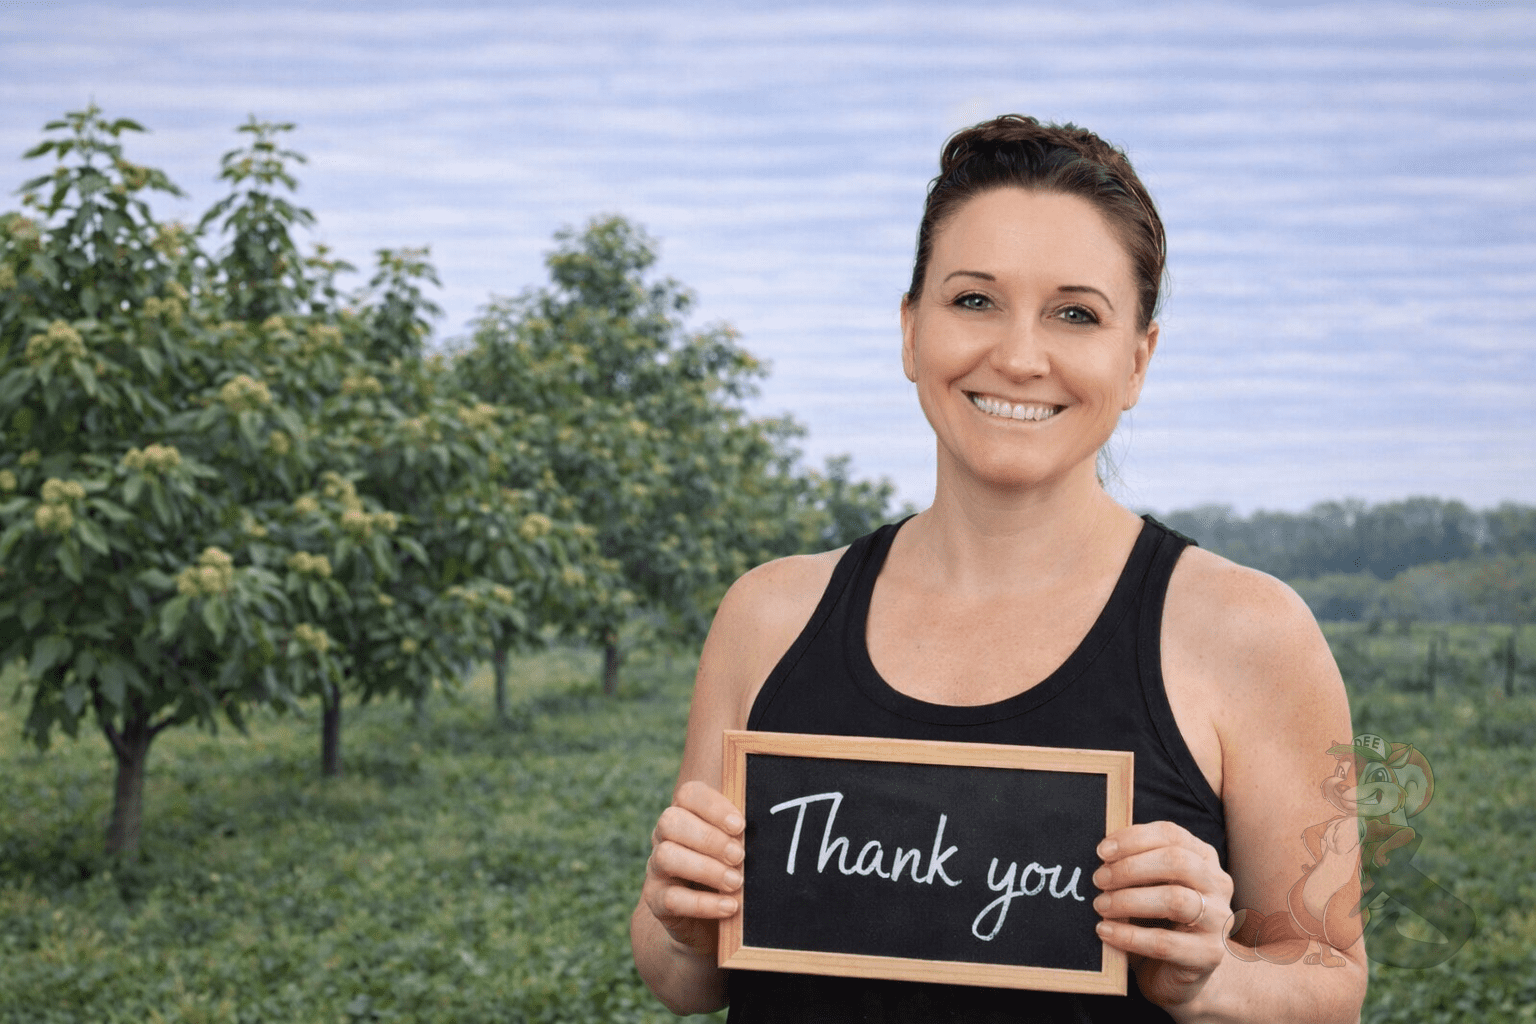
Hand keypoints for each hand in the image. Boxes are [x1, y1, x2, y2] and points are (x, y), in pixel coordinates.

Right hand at [641, 779, 746, 960]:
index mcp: (685, 815)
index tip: (740, 826)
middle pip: (671, 821)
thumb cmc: (729, 874)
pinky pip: (671, 899)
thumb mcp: (736, 851)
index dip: (713, 806)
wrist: (709, 924)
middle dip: (709, 838)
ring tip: (735, 882)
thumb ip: (742, 835)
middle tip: (739, 856)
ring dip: (706, 869)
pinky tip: (729, 906)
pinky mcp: (656, 900)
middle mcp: (664, 837)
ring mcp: (655, 869)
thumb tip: (767, 823)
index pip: (689, 795)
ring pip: (666, 856)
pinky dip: (703, 904)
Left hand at [1091, 821, 1233, 1012]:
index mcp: (1203, 858)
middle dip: (1130, 868)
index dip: (1133, 838)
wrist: (1177, 974)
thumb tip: (1101, 853)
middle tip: (1098, 879)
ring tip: (1100, 906)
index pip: (1171, 834)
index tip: (1102, 851)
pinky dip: (1129, 935)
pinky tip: (1105, 932)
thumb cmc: (1157, 921)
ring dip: (1129, 900)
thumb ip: (1134, 867)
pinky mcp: (1209, 955)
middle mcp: (1217, 884)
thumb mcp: (1146, 887)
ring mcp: (1218, 920)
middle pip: (1177, 862)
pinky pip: (1165, 942)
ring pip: (1174, 899)